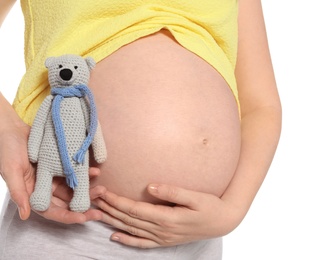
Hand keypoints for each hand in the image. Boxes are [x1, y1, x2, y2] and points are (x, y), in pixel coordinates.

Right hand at [0, 115, 101, 223]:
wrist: (14, 129)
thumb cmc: (8, 149)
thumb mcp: (11, 170)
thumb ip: (19, 193)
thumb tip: (25, 215)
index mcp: (33, 194)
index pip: (52, 211)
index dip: (68, 216)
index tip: (83, 218)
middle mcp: (45, 188)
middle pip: (66, 203)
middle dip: (83, 206)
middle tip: (99, 210)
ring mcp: (54, 177)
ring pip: (74, 189)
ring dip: (88, 191)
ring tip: (102, 189)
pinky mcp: (60, 166)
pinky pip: (75, 172)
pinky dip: (85, 174)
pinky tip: (95, 171)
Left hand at [90, 184, 243, 247]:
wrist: (222, 222)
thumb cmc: (210, 206)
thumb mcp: (195, 196)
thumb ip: (172, 191)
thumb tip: (149, 186)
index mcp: (167, 217)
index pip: (134, 209)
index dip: (117, 201)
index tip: (103, 191)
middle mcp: (161, 230)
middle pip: (129, 219)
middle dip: (110, 208)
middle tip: (93, 198)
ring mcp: (162, 238)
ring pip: (131, 230)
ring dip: (113, 221)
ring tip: (97, 213)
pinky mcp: (165, 241)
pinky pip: (141, 243)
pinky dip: (127, 240)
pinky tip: (114, 236)